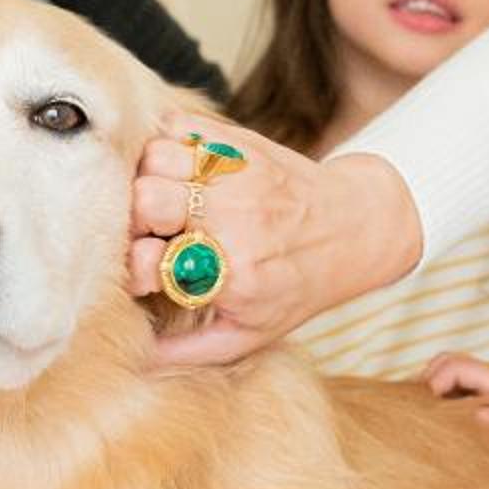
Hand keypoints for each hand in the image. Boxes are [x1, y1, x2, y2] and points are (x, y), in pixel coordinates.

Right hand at [128, 120, 422, 365]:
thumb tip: (133, 363)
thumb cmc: (297, 287)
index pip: (144, 260)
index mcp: (231, 272)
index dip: (132, 266)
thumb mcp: (250, 335)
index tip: (146, 268)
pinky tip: (179, 169)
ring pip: (154, 156)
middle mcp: (233, 218)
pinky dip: (165, 143)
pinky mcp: (240, 142)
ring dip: (146, 177)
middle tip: (149, 229)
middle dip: (133, 217)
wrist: (357, 227)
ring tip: (163, 197)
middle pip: (144, 198)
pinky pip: (176, 126)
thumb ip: (189, 351)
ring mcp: (237, 173)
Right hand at [425, 354, 488, 441]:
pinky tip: (449, 421)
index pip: (455, 365)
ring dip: (436, 387)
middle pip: (448, 361)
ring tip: (429, 417)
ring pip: (453, 371)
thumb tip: (473, 416)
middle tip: (419, 411)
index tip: (429, 409)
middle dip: (427, 380)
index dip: (434, 382)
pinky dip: (448, 396)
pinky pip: (464, 386)